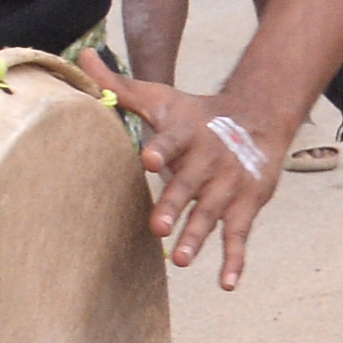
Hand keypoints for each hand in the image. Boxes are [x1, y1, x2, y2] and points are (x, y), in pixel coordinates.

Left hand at [121, 82, 281, 285]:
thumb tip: (82, 59)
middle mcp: (210, 160)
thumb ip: (121, 85)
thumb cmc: (198, 113)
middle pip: (189, 185)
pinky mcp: (245, 205)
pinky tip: (225, 284)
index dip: (161, 150)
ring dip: (197, 236)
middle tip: (155, 226)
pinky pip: (240, 236)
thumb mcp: (162, 97)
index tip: (149, 159)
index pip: (173, 140)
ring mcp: (229, 185)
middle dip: (174, 205)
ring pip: (212, 214)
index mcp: (187, 133)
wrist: (260, 117)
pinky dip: (235, 260)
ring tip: (179, 259)